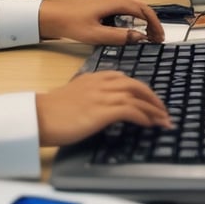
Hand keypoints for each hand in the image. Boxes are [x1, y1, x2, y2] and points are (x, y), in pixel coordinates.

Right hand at [35, 71, 171, 146]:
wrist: (41, 116)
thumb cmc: (53, 111)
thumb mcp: (74, 96)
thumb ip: (90, 95)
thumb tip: (103, 108)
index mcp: (93, 78)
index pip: (123, 78)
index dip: (140, 89)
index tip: (149, 100)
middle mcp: (100, 84)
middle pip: (135, 85)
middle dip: (152, 98)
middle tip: (163, 111)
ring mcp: (102, 96)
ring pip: (136, 97)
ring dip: (153, 110)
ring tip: (163, 121)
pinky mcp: (102, 111)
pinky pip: (130, 110)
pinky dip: (143, 117)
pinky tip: (149, 125)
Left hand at [38, 0, 163, 45]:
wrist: (52, 16)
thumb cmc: (71, 23)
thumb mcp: (97, 35)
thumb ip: (120, 37)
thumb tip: (140, 38)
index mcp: (115, 2)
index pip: (144, 11)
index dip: (155, 25)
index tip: (160, 38)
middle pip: (141, 7)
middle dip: (152, 23)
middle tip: (158, 39)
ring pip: (134, 7)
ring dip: (144, 20)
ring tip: (148, 36)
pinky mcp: (103, 3)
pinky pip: (125, 8)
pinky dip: (134, 18)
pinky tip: (132, 29)